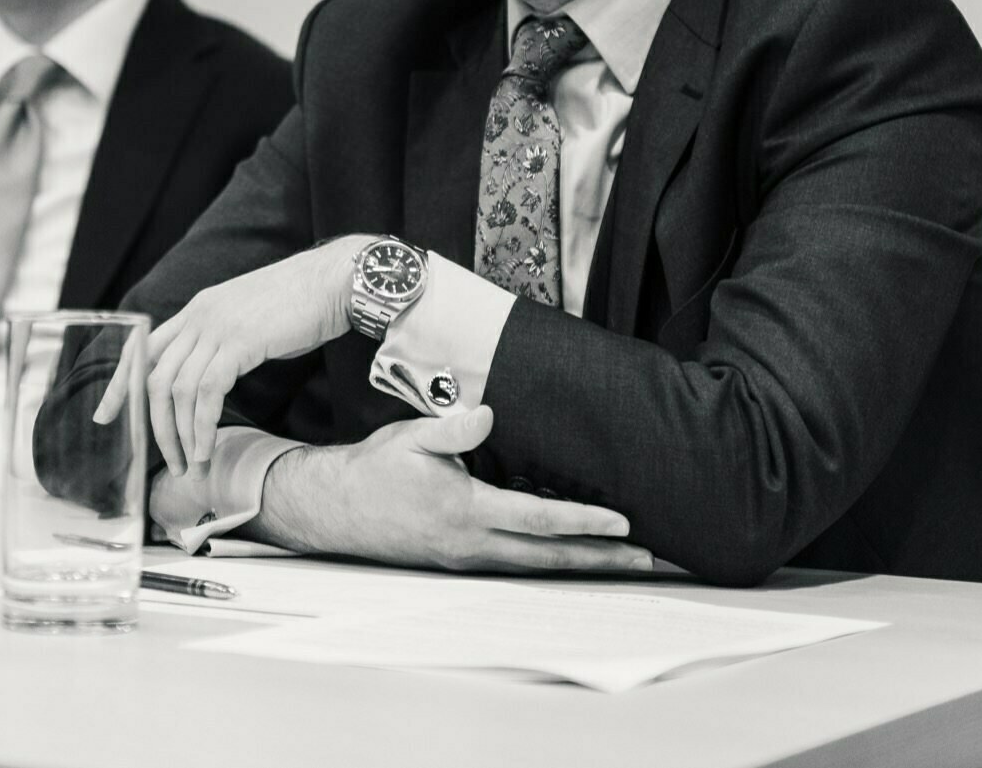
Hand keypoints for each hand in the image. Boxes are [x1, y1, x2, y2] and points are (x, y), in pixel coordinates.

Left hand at [93, 237, 366, 472]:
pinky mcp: (239, 342)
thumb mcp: (248, 319)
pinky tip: (207, 449)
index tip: (106, 415)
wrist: (335, 282)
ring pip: (177, 389)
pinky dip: (203, 427)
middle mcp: (198, 315)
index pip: (141, 348)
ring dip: (181, 435)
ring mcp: (216, 326)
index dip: (119, 384)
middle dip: (154, 426)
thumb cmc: (301, 305)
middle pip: (153, 376)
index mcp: (197, 309)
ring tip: (193, 465)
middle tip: (167, 461)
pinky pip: (207, 393)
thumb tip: (212, 381)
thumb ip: (224, 342)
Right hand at [251, 407, 652, 573]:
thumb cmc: (375, 470)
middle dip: (601, 559)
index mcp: (465, 510)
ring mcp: (465, 558)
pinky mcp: (458, 561)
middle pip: (549, 557)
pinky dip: (548, 563)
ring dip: (580, 564)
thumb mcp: (410, 437)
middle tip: (647, 561)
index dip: (584, 521)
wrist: (334, 509)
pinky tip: (567, 557)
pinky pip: (514, 566)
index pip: (538, 518)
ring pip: (535, 567)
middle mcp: (471, 543)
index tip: (624, 522)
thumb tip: (487, 415)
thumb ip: (452, 430)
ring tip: (620, 562)